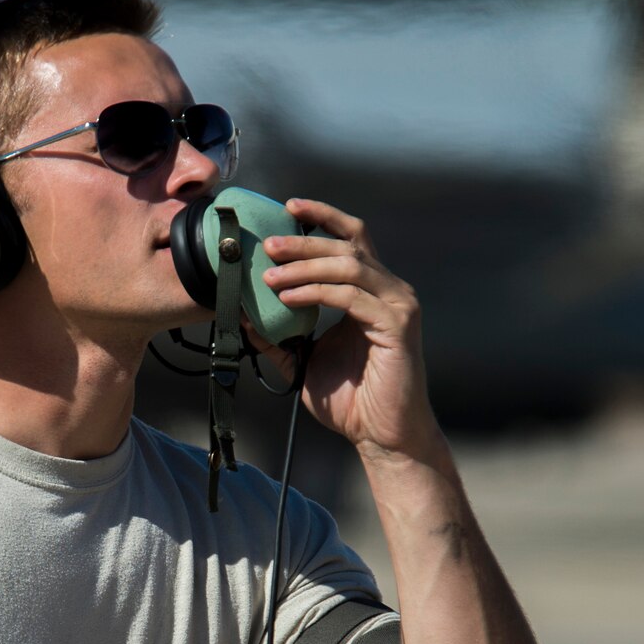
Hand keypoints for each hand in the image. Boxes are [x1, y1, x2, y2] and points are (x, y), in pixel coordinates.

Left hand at [255, 198, 444, 464]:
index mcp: (372, 292)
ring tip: (270, 274)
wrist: (381, 436)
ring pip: (350, 265)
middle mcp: (390, 291)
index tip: (288, 207)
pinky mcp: (398, 325)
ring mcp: (398, 306)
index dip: (323, 217)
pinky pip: (351, 296)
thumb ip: (279, 338)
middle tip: (267, 243)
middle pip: (347, 245)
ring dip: (305, 265)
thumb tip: (245, 316)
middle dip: (305, 239)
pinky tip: (289, 297)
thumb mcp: (305, 362)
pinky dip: (317, 292)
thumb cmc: (351, 401)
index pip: (351, 240)